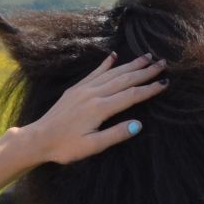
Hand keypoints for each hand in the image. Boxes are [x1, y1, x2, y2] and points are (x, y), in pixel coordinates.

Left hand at [22, 51, 167, 164]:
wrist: (38, 139)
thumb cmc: (65, 147)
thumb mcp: (92, 147)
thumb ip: (116, 134)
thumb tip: (139, 124)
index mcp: (100, 108)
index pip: (131, 96)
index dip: (149, 89)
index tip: (165, 83)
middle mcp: (93, 94)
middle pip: (124, 79)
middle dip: (145, 71)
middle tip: (163, 63)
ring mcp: (83, 89)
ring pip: (112, 73)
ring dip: (130, 64)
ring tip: (146, 57)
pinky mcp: (75, 89)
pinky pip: (94, 72)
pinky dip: (106, 63)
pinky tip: (114, 56)